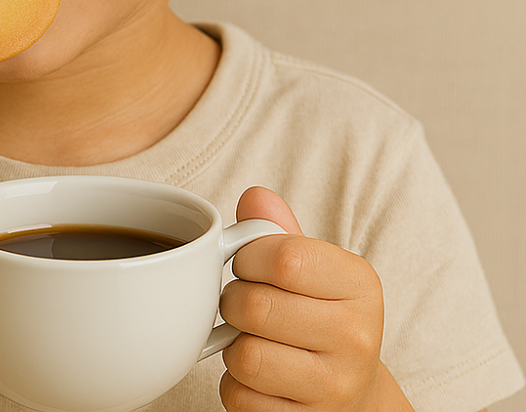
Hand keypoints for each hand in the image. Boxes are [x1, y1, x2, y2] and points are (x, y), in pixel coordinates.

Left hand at [218, 187, 412, 411]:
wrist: (353, 392)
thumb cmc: (319, 314)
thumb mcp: (311, 266)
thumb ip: (279, 230)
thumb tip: (254, 198)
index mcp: (360, 284)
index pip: (285, 256)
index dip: (249, 257)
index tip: (249, 264)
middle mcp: (357, 337)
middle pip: (256, 307)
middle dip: (233, 301)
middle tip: (244, 303)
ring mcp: (336, 388)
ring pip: (244, 356)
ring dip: (231, 346)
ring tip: (252, 338)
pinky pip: (241, 398)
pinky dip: (235, 385)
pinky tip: (259, 377)